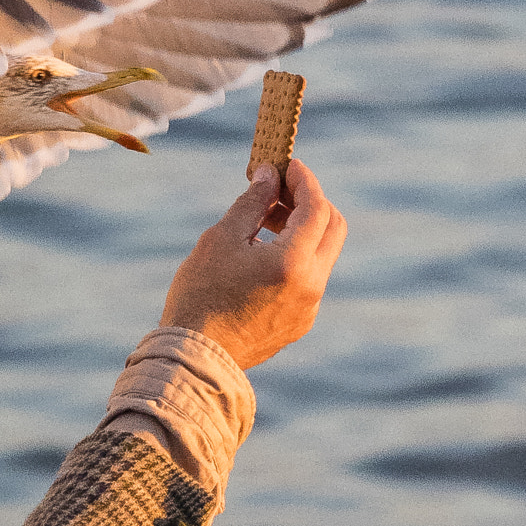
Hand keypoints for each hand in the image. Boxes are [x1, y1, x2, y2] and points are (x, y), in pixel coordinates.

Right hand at [160, 159, 346, 370]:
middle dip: (310, 202)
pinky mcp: (299, 323)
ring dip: (302, 229)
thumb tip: (269, 175)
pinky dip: (296, 257)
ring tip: (262, 221)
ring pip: (321, 254)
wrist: (193, 360)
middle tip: (278, 190)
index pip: (317, 207)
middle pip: (332, 228)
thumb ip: (252, 203)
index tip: (287, 164)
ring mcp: (309, 308)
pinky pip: (309, 279)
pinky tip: (262, 255)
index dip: (304, 180)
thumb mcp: (221, 239)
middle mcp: (311, 286)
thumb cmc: (200, 296)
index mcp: (293, 263)